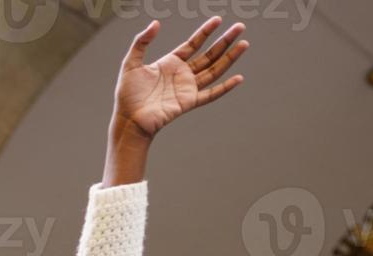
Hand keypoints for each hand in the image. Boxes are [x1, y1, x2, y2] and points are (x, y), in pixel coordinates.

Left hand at [113, 17, 247, 141]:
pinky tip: (238, 78)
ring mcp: (188, 88)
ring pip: (214, 70)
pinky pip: (211, 94)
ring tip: (244, 44)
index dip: (205, 32)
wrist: (129, 119)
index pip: (193, 44)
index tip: (218, 19)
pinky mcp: (189, 102)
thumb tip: (156, 23)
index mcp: (170, 63)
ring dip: (230, 58)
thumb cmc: (128, 94)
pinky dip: (225, 87)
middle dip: (225, 40)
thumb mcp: (131, 63)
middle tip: (240, 27)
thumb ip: (141, 42)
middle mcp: (182, 74)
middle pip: (209, 54)